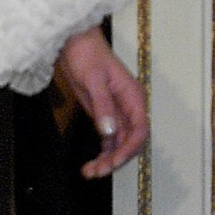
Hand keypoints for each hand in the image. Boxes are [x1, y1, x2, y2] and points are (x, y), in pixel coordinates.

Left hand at [56, 27, 147, 176]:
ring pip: (118, 143)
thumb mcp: (92, 79)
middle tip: (97, 171)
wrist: (73, 41)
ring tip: (90, 172)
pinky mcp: (103, 115)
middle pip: (130, 141)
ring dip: (107, 160)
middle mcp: (128, 107)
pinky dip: (101, 152)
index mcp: (133, 97)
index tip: (113, 162)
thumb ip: (102, 106)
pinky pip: (107, 139)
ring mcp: (116, 113)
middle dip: (116, 159)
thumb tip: (109, 132)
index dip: (129, 149)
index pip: (140, 130)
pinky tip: (90, 164)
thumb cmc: (86, 53)